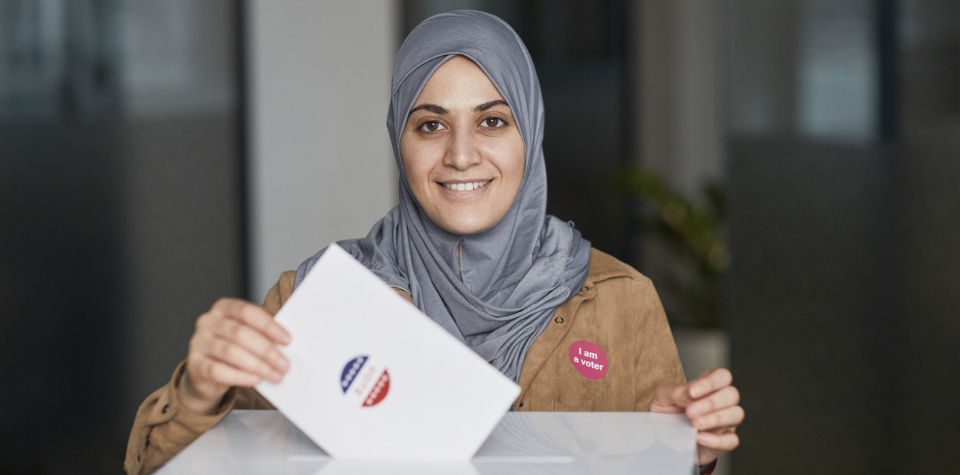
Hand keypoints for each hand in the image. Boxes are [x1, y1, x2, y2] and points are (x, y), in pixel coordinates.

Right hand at [178, 298, 291, 414]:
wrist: (207, 373)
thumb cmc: (233, 349)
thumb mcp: (246, 336)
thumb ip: (262, 335)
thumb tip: (286, 346)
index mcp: (223, 308)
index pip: (247, 312)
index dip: (268, 326)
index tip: (287, 340)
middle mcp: (207, 321)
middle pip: (240, 333)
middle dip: (266, 350)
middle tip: (284, 364)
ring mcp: (198, 342)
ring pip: (230, 352)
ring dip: (257, 365)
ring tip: (275, 375)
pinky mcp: (194, 364)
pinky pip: (218, 370)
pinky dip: (241, 376)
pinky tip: (256, 380)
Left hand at [651, 368, 742, 465]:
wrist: (663, 440)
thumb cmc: (667, 413)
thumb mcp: (662, 397)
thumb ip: (674, 391)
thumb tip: (687, 395)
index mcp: (707, 387)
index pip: (722, 376)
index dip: (710, 382)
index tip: (692, 392)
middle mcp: (720, 402)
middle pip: (732, 394)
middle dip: (711, 402)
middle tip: (690, 412)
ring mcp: (725, 422)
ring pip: (737, 414)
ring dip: (716, 418)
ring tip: (694, 424)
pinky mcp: (723, 442)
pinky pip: (732, 440)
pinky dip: (717, 439)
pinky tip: (699, 438)